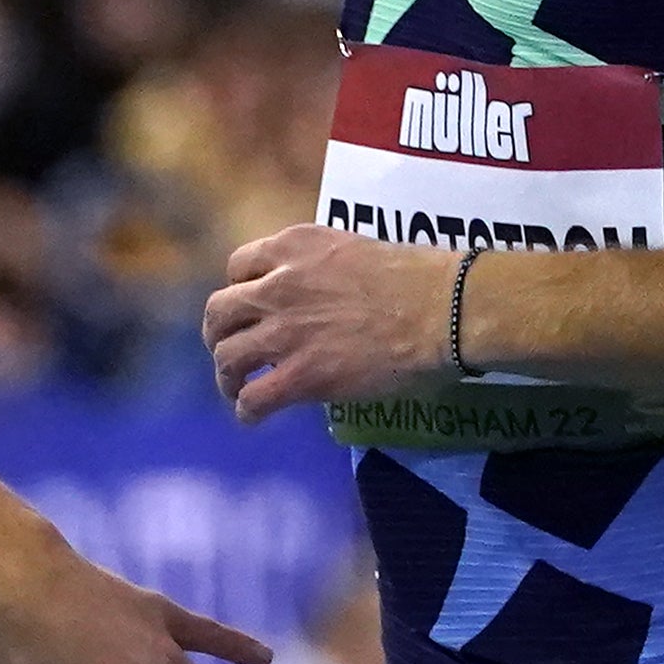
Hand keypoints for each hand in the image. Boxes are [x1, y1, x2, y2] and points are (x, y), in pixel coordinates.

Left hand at [203, 222, 454, 422]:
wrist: (445, 309)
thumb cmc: (420, 278)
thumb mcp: (356, 249)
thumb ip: (323, 268)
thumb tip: (320, 296)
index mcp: (294, 247)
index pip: (238, 266)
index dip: (239, 291)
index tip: (249, 308)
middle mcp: (278, 285)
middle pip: (219, 312)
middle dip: (219, 334)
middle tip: (231, 350)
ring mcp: (286, 331)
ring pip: (227, 356)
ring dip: (227, 375)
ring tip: (237, 387)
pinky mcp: (301, 375)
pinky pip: (254, 397)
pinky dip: (247, 410)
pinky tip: (253, 416)